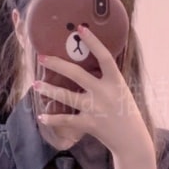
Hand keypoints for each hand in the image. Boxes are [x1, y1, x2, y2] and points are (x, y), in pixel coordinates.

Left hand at [33, 24, 148, 158]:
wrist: (132, 139)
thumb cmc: (126, 111)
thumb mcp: (121, 90)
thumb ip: (107, 77)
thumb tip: (92, 59)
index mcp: (115, 81)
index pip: (104, 57)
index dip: (93, 42)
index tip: (80, 29)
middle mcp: (104, 93)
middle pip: (77, 74)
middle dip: (57, 64)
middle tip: (42, 57)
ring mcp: (95, 109)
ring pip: (67, 96)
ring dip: (49, 90)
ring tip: (36, 84)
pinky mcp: (89, 124)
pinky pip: (66, 120)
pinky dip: (53, 119)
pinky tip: (41, 117)